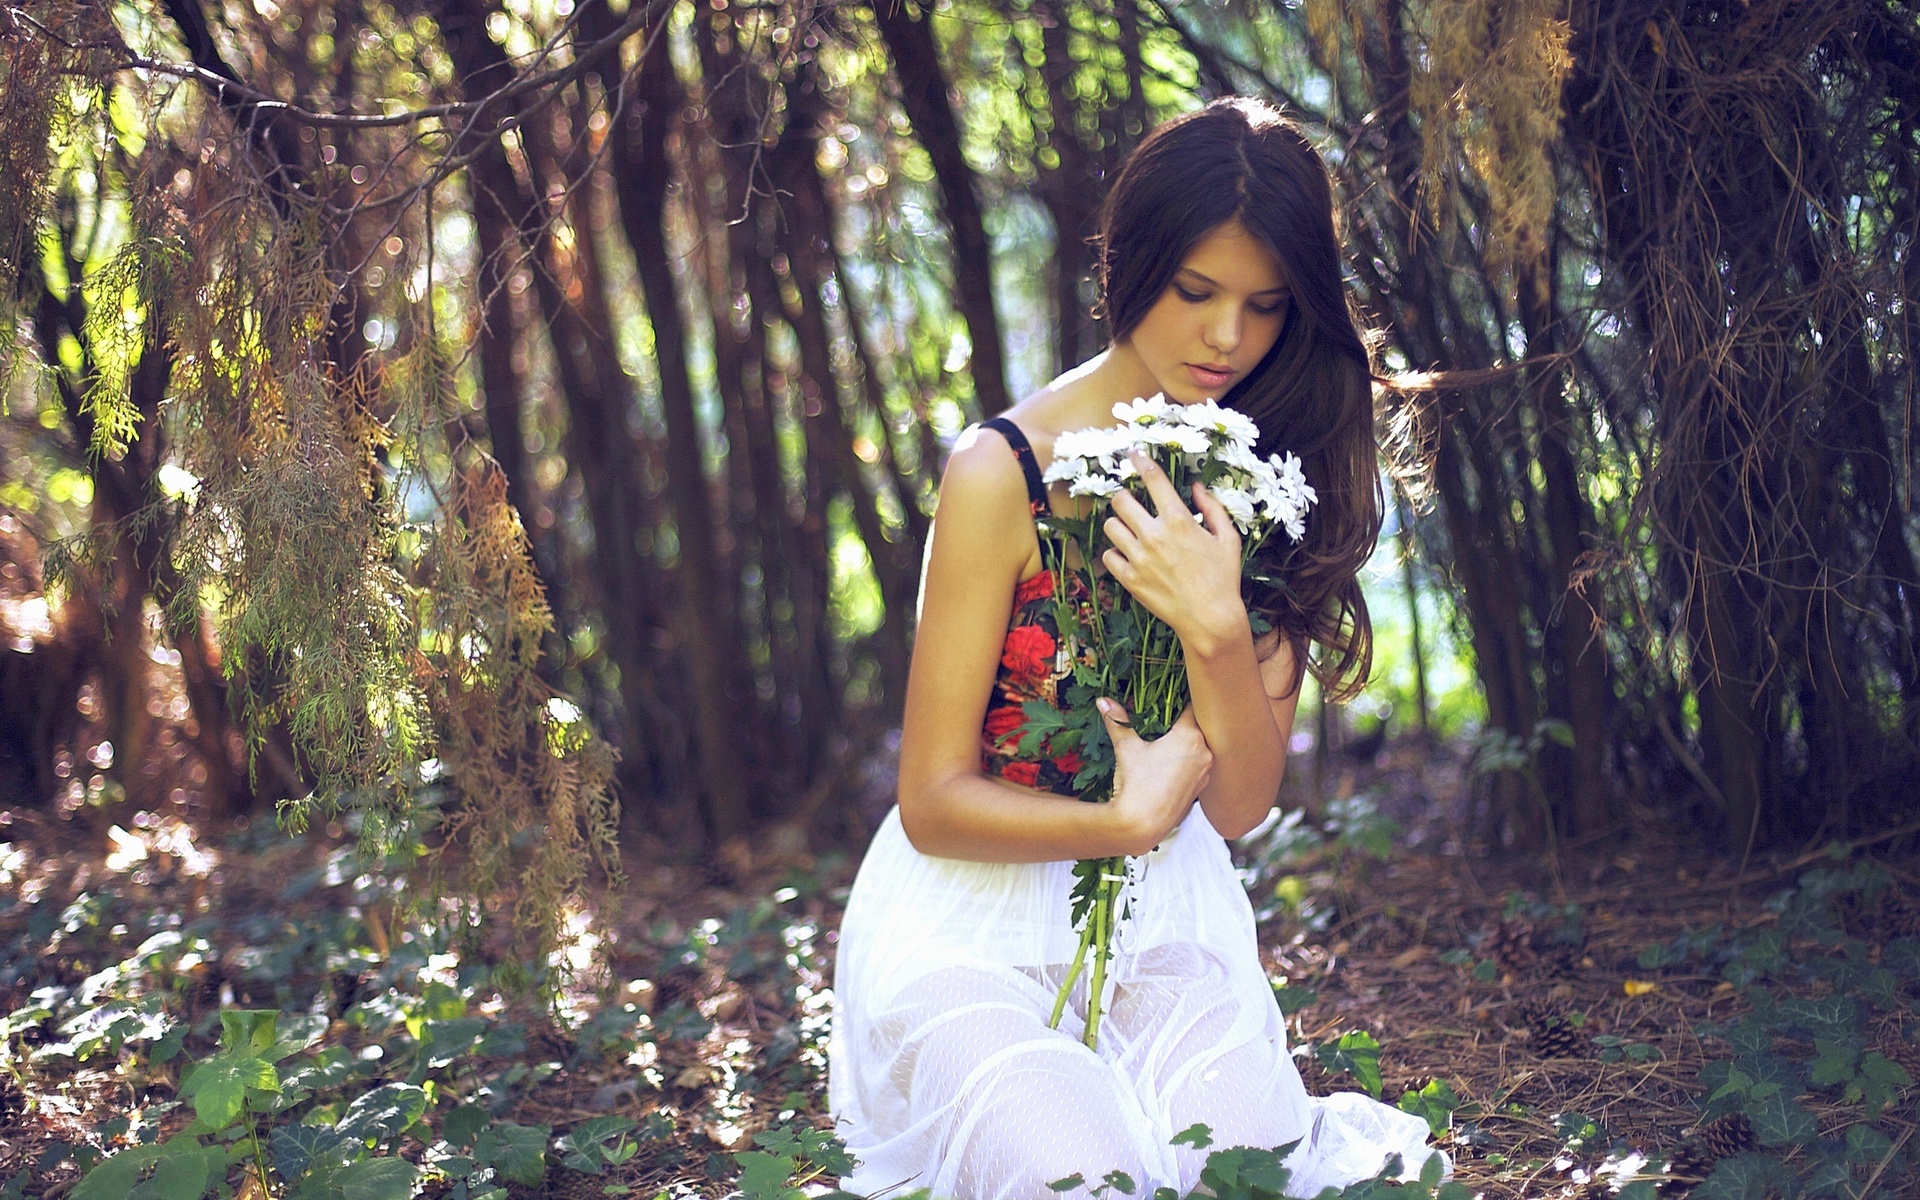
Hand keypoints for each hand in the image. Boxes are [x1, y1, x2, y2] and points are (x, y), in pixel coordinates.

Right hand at [1101, 700, 1210, 854]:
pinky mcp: (1201, 788)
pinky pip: (1199, 765)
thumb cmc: (1136, 784)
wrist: (1142, 825)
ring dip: (1189, 741)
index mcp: (1190, 736)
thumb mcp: (1126, 748)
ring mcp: (1206, 772)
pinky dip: (1189, 760)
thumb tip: (1103, 700)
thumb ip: (1118, 721)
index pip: (1193, 706)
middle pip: (1200, 726)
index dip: (1182, 698)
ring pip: (1202, 746)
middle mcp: (1205, 752)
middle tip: (1168, 714)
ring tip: (1169, 738)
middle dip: (1184, 720)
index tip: (1173, 693)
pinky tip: (1172, 762)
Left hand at [1102, 450, 1245, 644]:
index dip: (1140, 461)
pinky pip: (1108, 556)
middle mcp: (1154, 536)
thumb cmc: (1223, 578)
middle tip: (1132, 504)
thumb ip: (1212, 508)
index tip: (1133, 453)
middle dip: (1125, 498)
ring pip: (1111, 526)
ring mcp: (1138, 558)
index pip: (1153, 479)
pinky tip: (1129, 556)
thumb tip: (1197, 487)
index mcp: (1179, 521)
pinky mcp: (1129, 579)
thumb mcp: (1228, 539)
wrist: (1210, 619)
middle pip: (1120, 500)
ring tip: (1131, 532)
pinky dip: (1116, 553)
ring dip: (1119, 525)